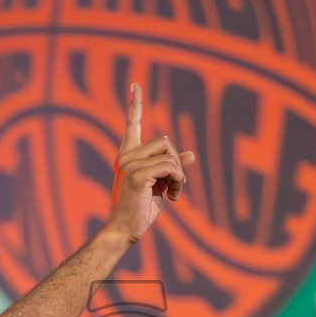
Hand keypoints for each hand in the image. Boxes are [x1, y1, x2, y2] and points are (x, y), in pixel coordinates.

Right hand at [101, 82, 196, 245]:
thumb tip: (191, 154)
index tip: (136, 86)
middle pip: (165, 141)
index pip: (132, 124)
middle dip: (176, 163)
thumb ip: (173, 168)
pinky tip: (171, 198)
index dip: (136, 104)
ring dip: (178, 174)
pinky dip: (178, 181)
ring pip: (170, 153)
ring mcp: (129, 163)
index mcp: (128, 155)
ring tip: (172, 193)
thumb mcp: (161, 186)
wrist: (124, 231)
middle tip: (174, 188)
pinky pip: (170, 166)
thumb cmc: (140, 211)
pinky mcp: (136, 174)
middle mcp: (126, 155)